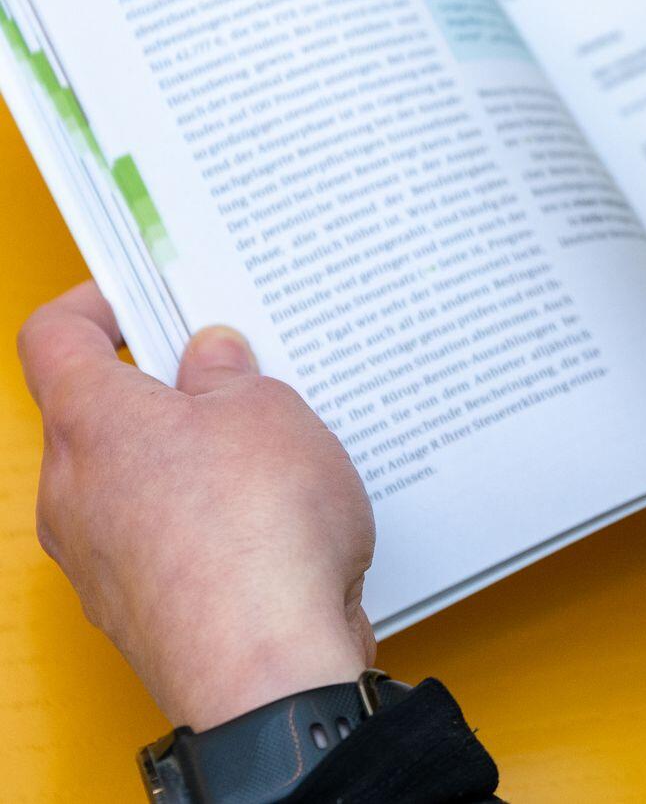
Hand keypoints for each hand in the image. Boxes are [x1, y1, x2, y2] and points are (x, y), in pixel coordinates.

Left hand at [19, 285, 374, 728]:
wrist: (266, 666)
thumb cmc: (258, 534)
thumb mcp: (270, 412)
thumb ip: (231, 378)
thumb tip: (213, 361)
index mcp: (91, 422)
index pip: (53, 339)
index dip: (94, 306)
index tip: (138, 297)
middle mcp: (73, 491)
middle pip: (96, 415)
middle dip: (164, 390)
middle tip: (234, 374)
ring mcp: (95, 559)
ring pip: (130, 484)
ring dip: (188, 461)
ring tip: (271, 454)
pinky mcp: (134, 610)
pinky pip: (158, 542)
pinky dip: (203, 523)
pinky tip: (272, 523)